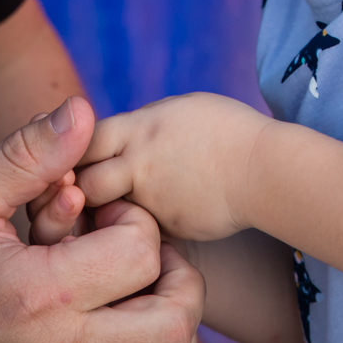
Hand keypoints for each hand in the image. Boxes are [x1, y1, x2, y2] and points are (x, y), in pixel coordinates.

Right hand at [0, 97, 204, 342]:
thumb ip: (27, 155)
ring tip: (140, 298)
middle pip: (175, 324)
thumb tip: (81, 110)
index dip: (136, 221)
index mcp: (36, 294)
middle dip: (176, 277)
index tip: (103, 218)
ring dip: (174, 330)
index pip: (140, 254)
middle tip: (142, 257)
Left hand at [75, 92, 270, 241]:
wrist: (263, 169)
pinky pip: (140, 230)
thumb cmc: (227, 131)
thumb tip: (115, 139)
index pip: (86, 141)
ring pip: (108, 213)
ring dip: (106, 214)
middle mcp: (138, 164)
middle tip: (93, 192)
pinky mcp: (166, 228)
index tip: (84, 159)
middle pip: (85, 182)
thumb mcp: (178, 111)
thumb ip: (141, 125)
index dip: (80, 151)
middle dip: (83, 189)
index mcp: (140, 128)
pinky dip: (141, 228)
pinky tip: (157, 221)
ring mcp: (151, 200)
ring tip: (118, 211)